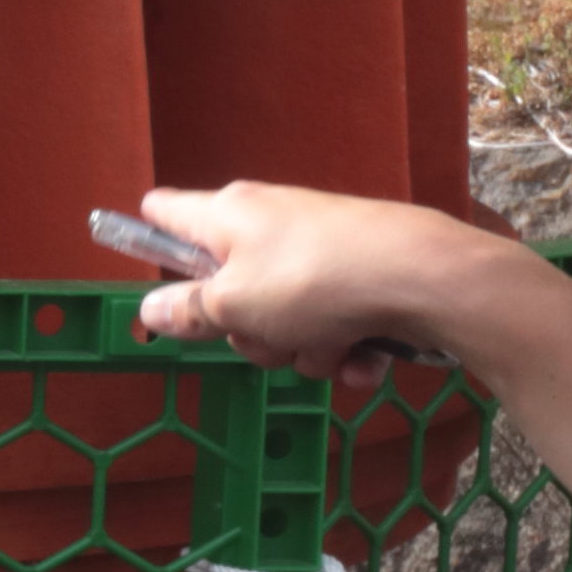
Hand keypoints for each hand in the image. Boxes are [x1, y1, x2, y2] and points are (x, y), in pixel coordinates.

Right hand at [121, 180, 504, 396]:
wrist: (424, 276)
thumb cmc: (313, 282)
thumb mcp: (235, 306)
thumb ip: (189, 310)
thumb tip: (147, 308)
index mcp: (225, 216)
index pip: (166, 212)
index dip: (152, 242)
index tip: (159, 279)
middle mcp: (268, 223)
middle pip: (229, 288)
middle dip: (249, 331)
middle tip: (267, 338)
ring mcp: (318, 249)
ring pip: (285, 317)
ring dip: (303, 349)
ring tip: (331, 349)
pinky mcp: (360, 274)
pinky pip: (332, 323)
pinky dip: (346, 347)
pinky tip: (365, 359)